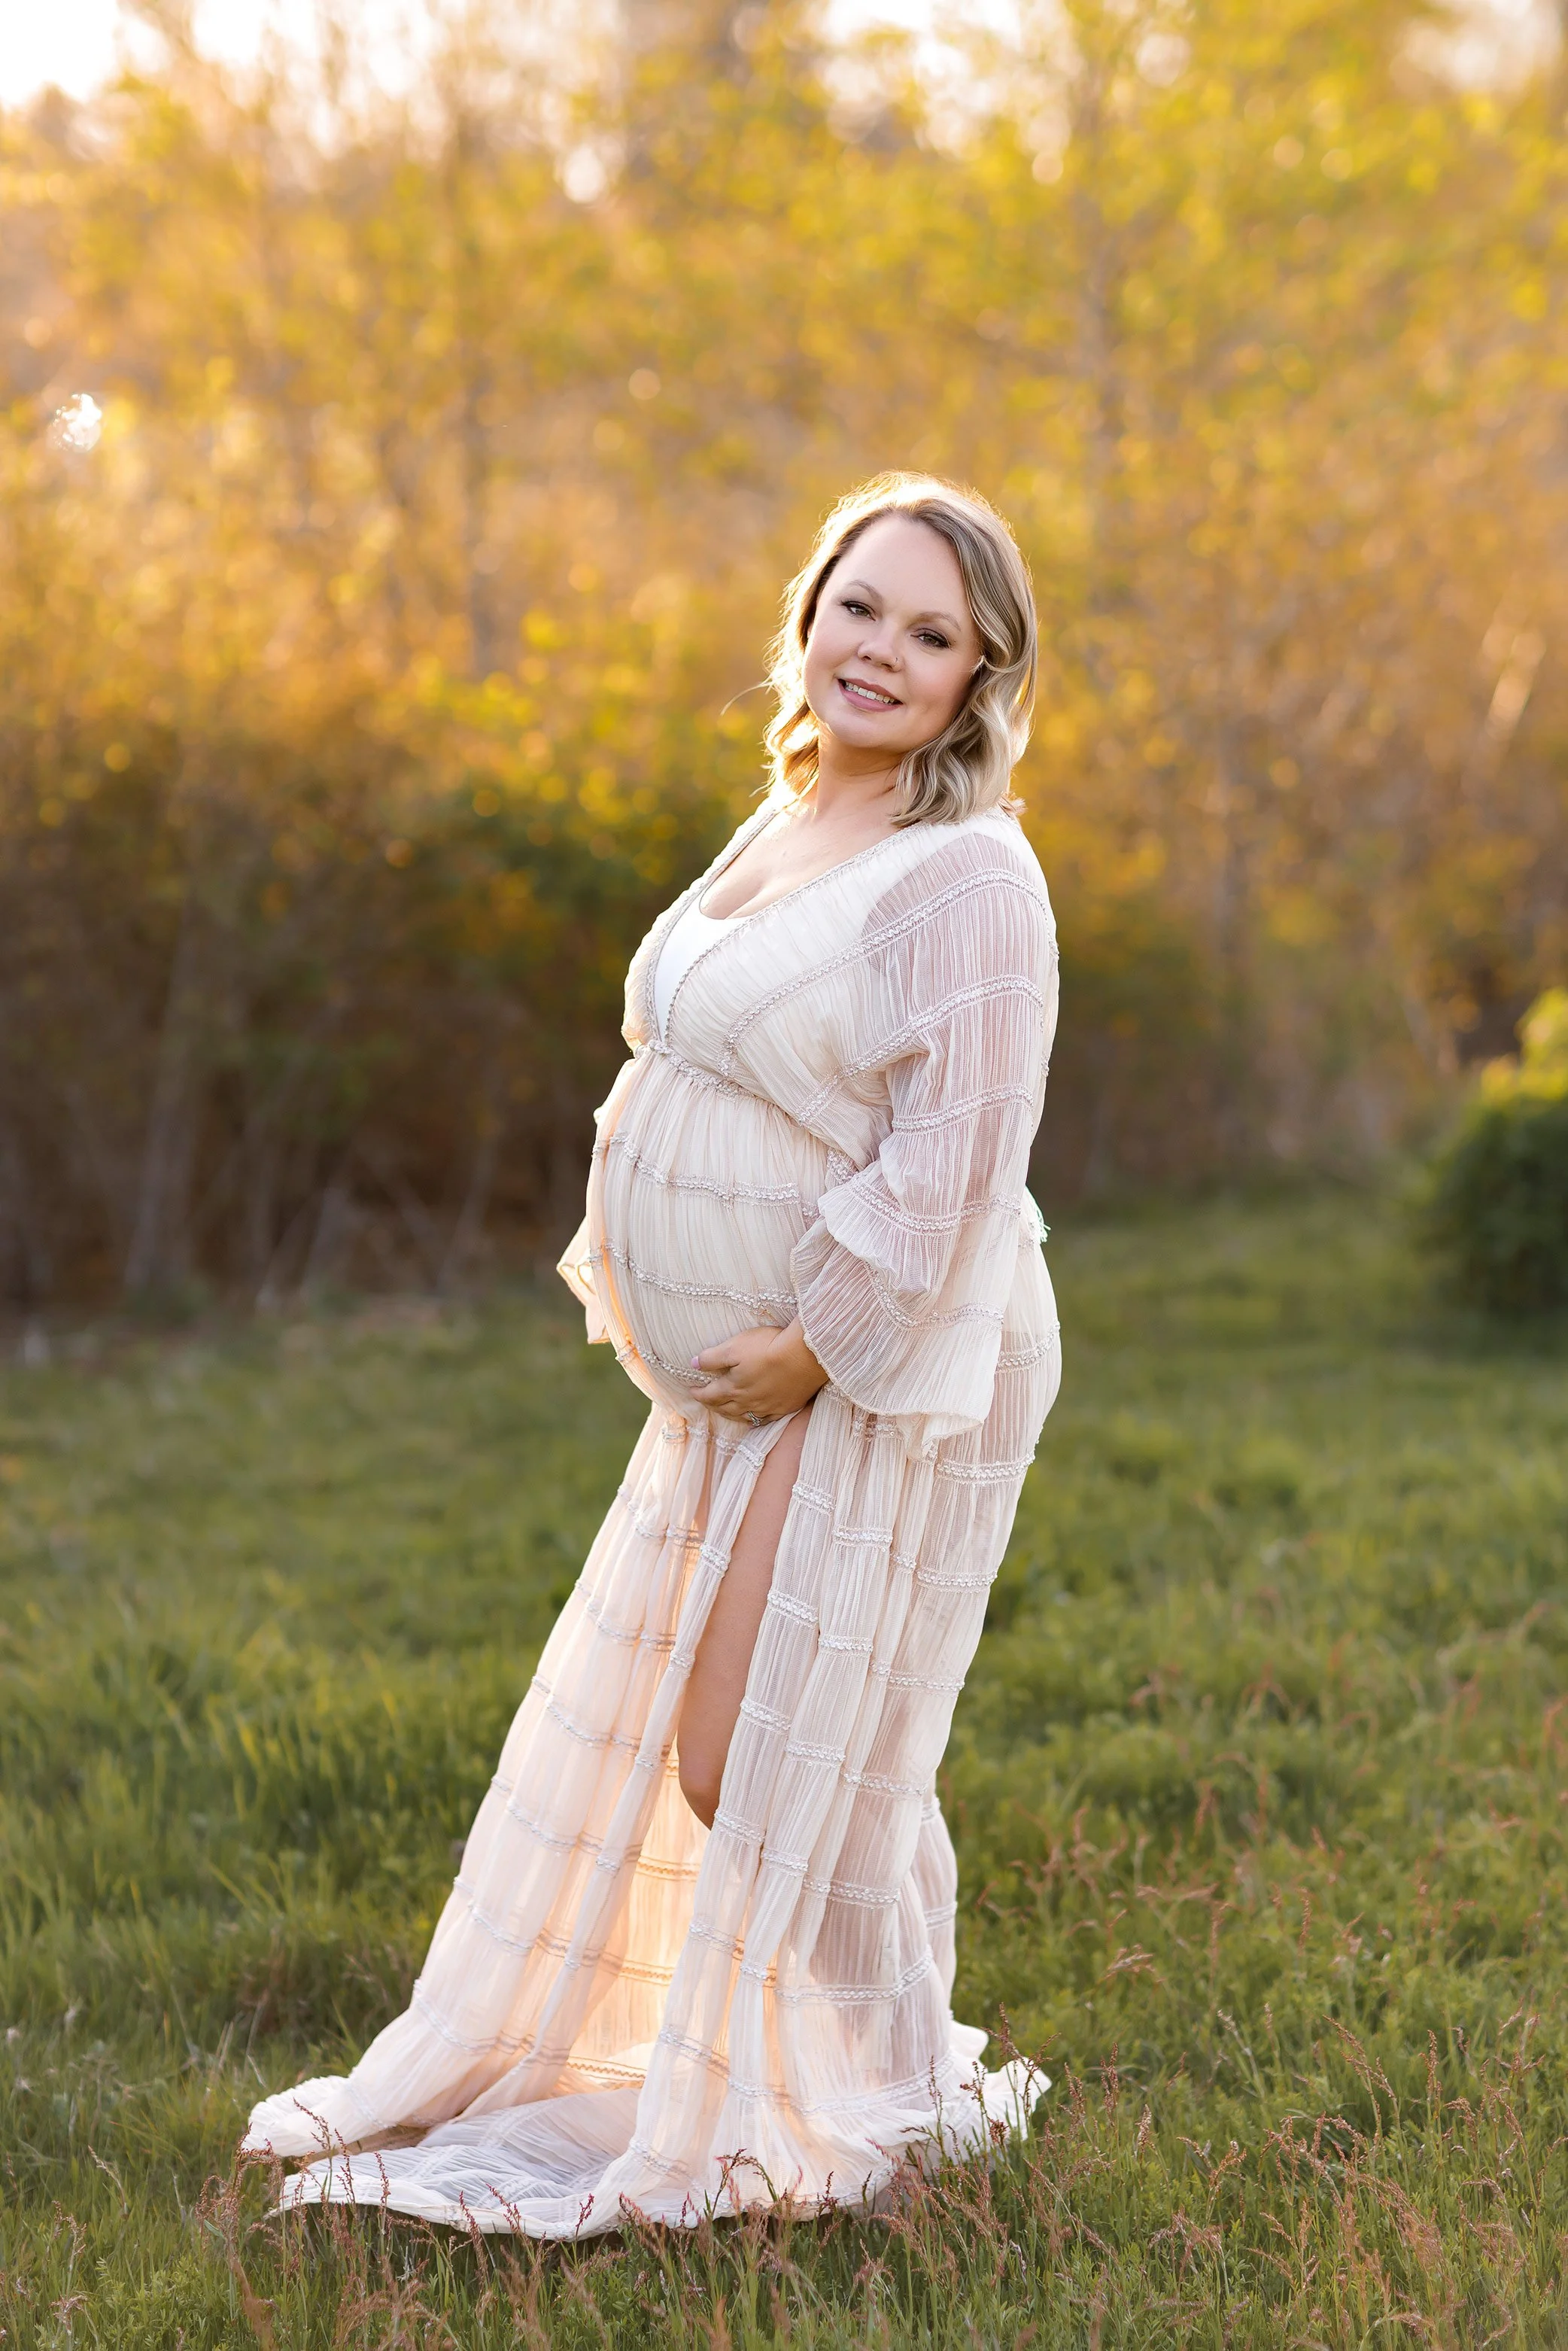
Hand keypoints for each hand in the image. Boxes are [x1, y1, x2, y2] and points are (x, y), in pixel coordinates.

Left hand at [690, 1320, 827, 1423]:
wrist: (804, 1356)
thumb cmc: (767, 1347)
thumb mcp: (734, 1347)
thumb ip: (711, 1358)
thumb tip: (693, 1363)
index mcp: (733, 1387)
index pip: (710, 1395)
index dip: (698, 1393)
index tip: (691, 1390)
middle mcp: (747, 1401)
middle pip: (725, 1408)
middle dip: (713, 1405)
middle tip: (706, 1401)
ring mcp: (767, 1407)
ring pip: (744, 1416)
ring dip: (731, 1415)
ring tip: (726, 1412)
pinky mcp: (785, 1407)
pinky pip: (766, 1419)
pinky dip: (756, 1419)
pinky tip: (755, 1417)